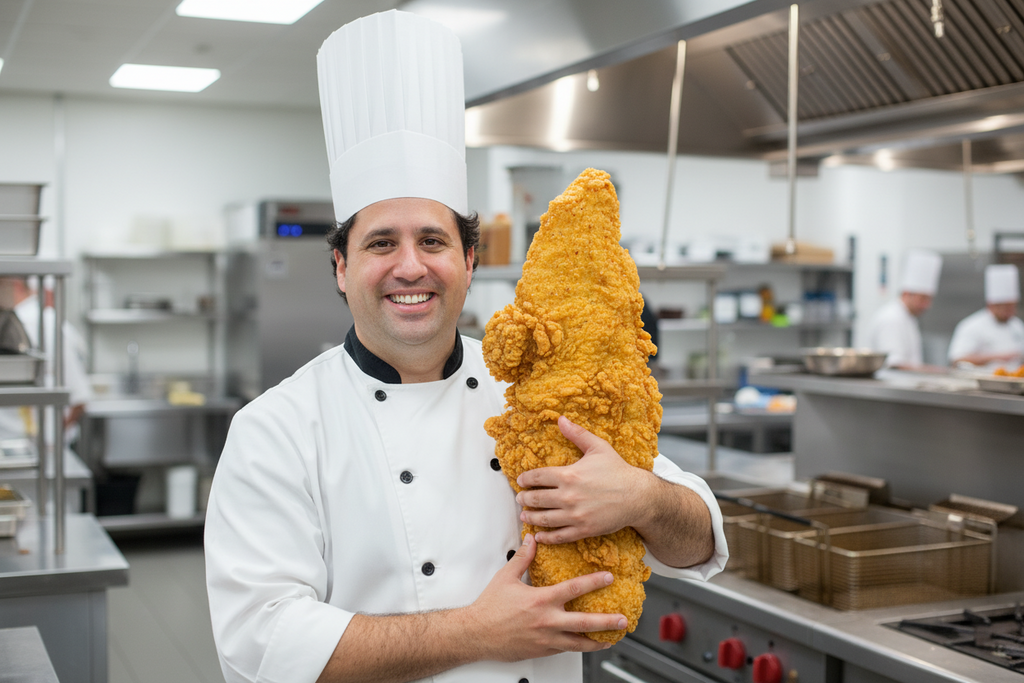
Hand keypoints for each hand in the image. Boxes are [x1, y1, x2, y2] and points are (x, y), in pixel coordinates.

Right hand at [466, 533, 624, 660]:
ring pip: (578, 643)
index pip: (574, 589)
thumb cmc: (489, 607)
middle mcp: (547, 621)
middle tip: (623, 619)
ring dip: (597, 641)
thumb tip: (532, 540)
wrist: (476, 634)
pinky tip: (585, 645)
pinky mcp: (541, 651)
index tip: (608, 578)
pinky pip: (565, 650)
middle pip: (584, 622)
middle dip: (607, 621)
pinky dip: (578, 647)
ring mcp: (546, 639)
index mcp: (540, 600)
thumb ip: (523, 558)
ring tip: (612, 638)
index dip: (594, 582)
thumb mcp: (506, 577)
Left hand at [515, 416, 645, 544]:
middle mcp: (568, 496)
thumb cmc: (618, 471)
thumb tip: (561, 419)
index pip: (537, 477)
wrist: (638, 496)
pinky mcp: (583, 529)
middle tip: (520, 499)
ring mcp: (575, 515)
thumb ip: (577, 434)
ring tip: (524, 516)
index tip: (520, 481)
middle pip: (536, 499)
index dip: (525, 479)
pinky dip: (546, 537)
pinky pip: (559, 536)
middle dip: (524, 499)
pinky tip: (539, 536)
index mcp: (569, 475)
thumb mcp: (598, 447)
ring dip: (530, 518)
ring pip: (544, 518)